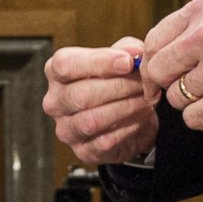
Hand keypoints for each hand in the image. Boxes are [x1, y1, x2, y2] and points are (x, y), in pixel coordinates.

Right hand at [43, 38, 157, 165]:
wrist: (127, 117)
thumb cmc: (117, 81)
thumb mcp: (122, 57)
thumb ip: (127, 50)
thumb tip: (135, 54)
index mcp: (56, 73)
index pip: (65, 65)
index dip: (98, 62)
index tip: (128, 62)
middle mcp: (55, 102)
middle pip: (80, 95)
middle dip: (119, 87)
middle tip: (145, 82)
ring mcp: (66, 129)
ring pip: (92, 120)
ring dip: (126, 108)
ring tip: (148, 99)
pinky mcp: (83, 151)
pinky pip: (105, 141)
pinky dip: (129, 127)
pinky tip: (143, 116)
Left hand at [140, 0, 202, 130]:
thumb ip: (197, 24)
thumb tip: (167, 48)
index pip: (154, 40)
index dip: (152, 61)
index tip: (159, 73)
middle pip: (158, 71)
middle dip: (168, 82)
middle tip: (184, 85)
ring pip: (176, 98)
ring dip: (190, 100)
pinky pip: (194, 118)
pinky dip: (202, 117)